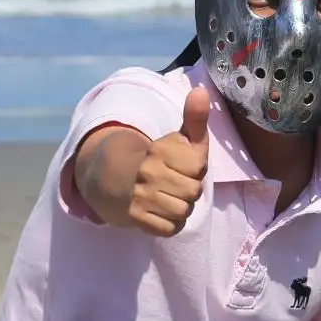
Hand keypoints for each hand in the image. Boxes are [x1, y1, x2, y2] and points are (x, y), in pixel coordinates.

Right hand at [127, 88, 210, 236]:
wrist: (119, 180)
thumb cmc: (162, 159)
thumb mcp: (179, 139)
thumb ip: (194, 118)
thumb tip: (201, 91)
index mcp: (159, 150)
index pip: (198, 167)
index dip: (196, 168)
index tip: (183, 164)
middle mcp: (147, 172)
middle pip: (193, 192)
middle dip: (190, 190)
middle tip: (176, 183)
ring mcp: (140, 196)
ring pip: (183, 212)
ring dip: (181, 208)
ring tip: (170, 197)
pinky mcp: (136, 218)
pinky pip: (170, 229)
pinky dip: (171, 224)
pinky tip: (163, 211)